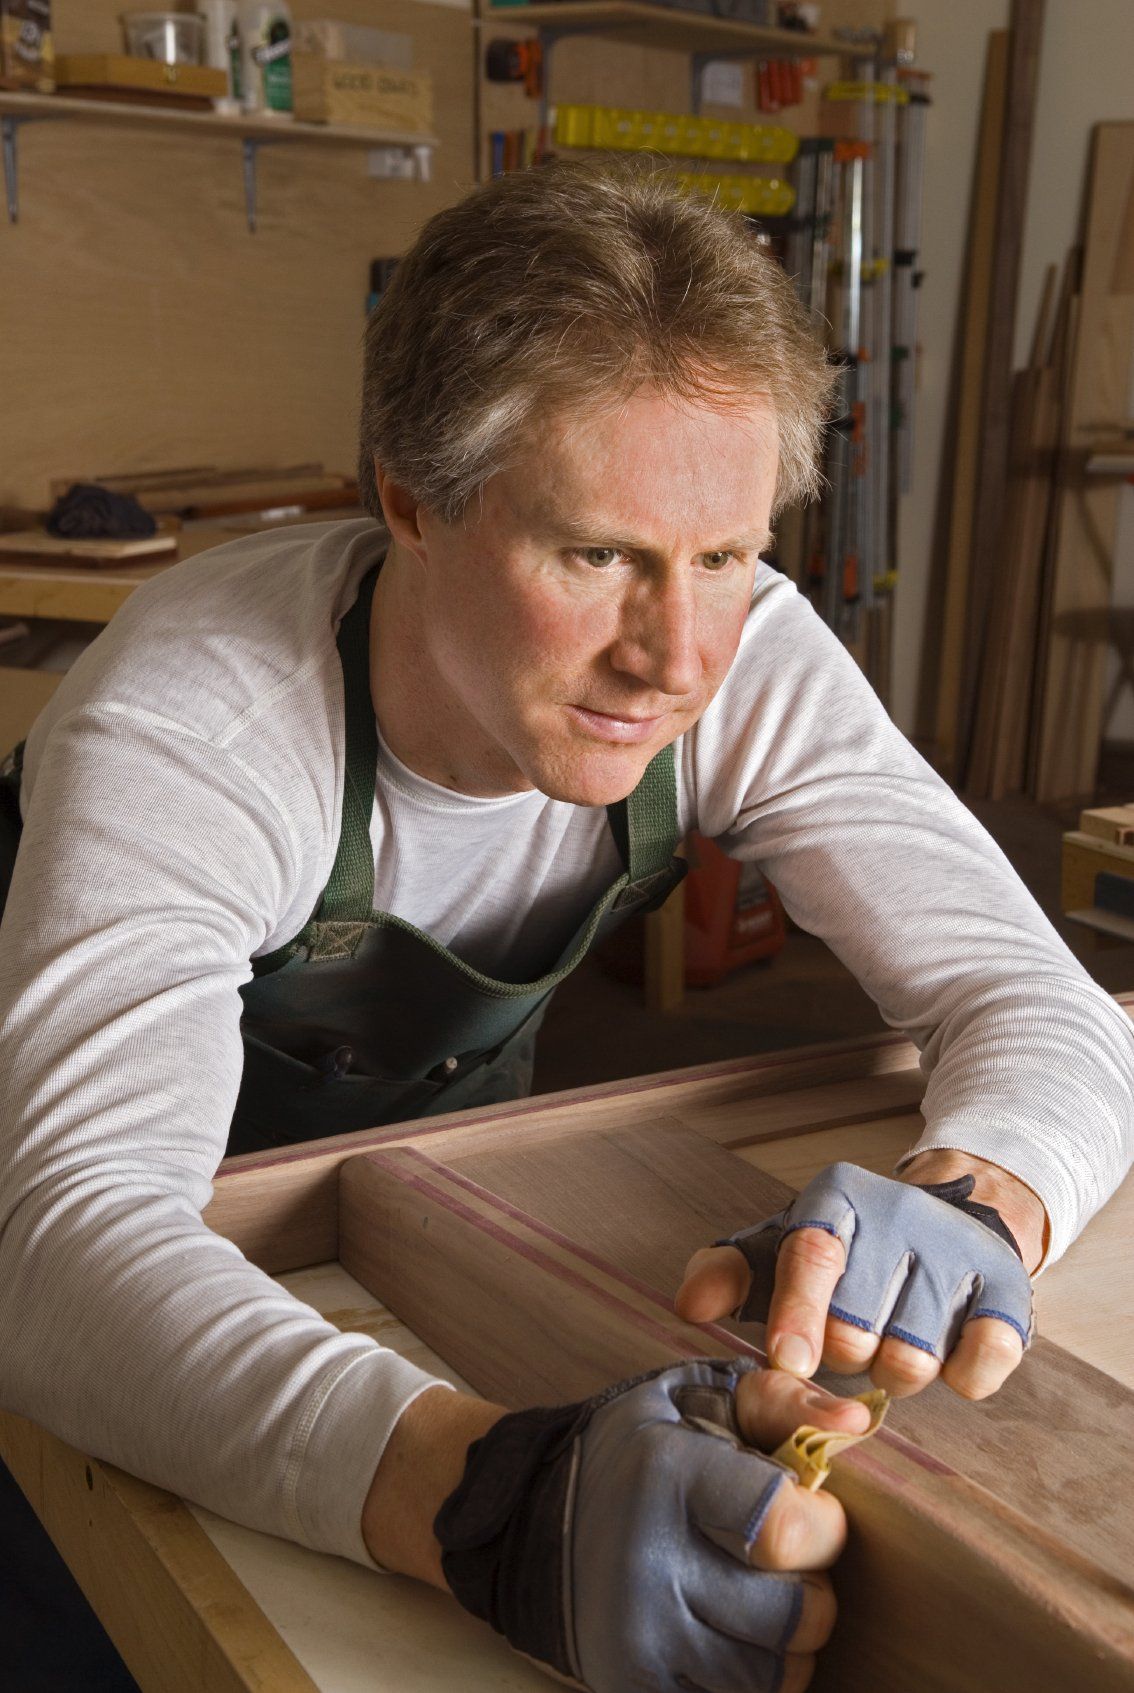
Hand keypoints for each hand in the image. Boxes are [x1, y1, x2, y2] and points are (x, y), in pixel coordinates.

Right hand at [426, 1361, 868, 1692]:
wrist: (526, 1517)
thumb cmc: (636, 1450)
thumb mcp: (698, 1400)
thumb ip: (781, 1401)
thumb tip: (858, 1418)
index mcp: (667, 1478)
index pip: (786, 1531)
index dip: (824, 1527)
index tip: (810, 1513)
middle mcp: (647, 1564)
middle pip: (796, 1617)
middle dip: (813, 1590)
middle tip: (785, 1564)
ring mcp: (637, 1638)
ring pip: (774, 1678)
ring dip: (788, 1645)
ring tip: (760, 1601)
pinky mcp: (631, 1686)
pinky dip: (750, 1679)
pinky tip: (731, 1637)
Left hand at [676, 1156, 1040, 1401]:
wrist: (948, 1219)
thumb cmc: (847, 1250)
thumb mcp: (777, 1249)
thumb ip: (725, 1274)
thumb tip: (688, 1306)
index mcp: (836, 1199)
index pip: (813, 1255)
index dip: (798, 1313)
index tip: (787, 1361)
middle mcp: (901, 1214)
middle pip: (856, 1330)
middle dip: (843, 1353)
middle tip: (851, 1335)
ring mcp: (959, 1250)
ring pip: (912, 1359)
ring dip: (896, 1370)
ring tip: (893, 1339)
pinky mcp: (1010, 1289)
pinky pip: (983, 1362)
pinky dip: (963, 1374)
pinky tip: (950, 1352)